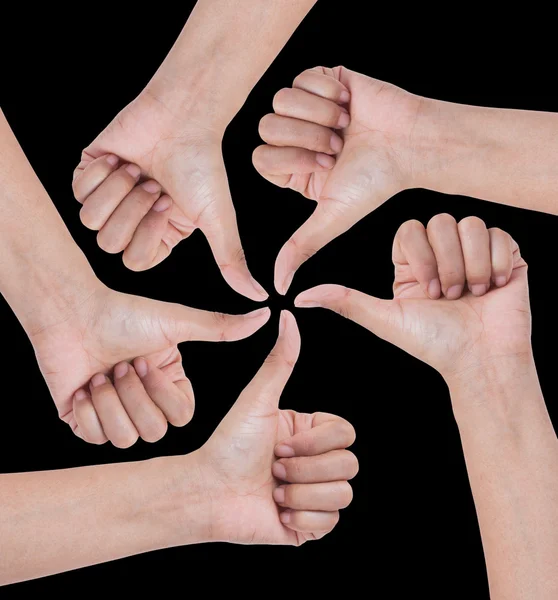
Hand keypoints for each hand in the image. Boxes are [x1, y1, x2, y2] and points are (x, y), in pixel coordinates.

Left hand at [30, 282, 269, 447]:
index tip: (145, 361)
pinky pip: (96, 438)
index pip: (182, 416)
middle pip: (155, 432)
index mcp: (169, 384)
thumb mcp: (177, 323)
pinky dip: (89, 411)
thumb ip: (222, 327)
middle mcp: (146, 402)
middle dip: (134, 395)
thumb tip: (267, 314)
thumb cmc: (123, 315)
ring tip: (100, 374)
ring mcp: (116, 414)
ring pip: (125, 439)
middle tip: (120, 364)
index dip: (163, 394)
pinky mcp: (86, 423)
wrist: (71, 315)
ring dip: (110, 402)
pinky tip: (83, 386)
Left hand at [72, 91, 267, 301]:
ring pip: (90, 219)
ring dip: (117, 191)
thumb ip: (232, 262)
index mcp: (159, 235)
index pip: (135, 261)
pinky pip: (78, 191)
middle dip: (132, 210)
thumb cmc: (203, 168)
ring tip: (137, 170)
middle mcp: (133, 220)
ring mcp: (110, 197)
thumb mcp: (218, 220)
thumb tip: (259, 297)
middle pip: (109, 243)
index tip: (167, 205)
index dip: (147, 235)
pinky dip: (101, 173)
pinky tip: (121, 159)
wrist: (183, 119)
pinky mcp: (90, 173)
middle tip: (153, 184)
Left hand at [174, 311, 354, 544]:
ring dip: (301, 492)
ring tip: (274, 489)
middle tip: (274, 467)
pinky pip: (330, 524)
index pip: (346, 433)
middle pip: (349, 464)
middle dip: (306, 468)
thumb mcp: (258, 399)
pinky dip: (301, 518)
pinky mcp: (309, 525)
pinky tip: (277, 510)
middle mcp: (316, 461)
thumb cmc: (229, 444)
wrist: (208, 492)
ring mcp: (314, 493)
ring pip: (343, 494)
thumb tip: (288, 317)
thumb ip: (279, 360)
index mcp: (310, 432)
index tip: (281, 443)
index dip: (316, 441)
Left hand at [253, 65, 423, 293]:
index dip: (291, 158)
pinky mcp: (323, 79)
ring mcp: (308, 107)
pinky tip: (350, 105)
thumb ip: (300, 248)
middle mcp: (295, 138)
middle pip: (266, 125)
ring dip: (319, 115)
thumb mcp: (331, 218)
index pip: (260, 156)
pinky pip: (303, 75)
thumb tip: (277, 286)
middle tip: (338, 145)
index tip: (326, 164)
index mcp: (292, 168)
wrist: (410, 143)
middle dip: (306, 136)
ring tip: (346, 126)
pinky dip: (328, 92)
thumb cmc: (374, 182)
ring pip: (280, 98)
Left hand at [294, 215, 529, 379]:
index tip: (427, 291)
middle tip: (449, 297)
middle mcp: (442, 254)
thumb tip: (299, 296)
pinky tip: (493, 286)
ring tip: (472, 294)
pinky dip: (496, 263)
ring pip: (470, 224)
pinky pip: (499, 234)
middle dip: (446, 263)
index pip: (410, 228)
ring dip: (470, 265)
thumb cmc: (431, 343)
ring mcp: (474, 253)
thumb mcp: (383, 318)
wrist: (479, 360)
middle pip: (441, 221)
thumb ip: (344, 300)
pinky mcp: (506, 256)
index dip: (419, 255)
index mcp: (413, 264)